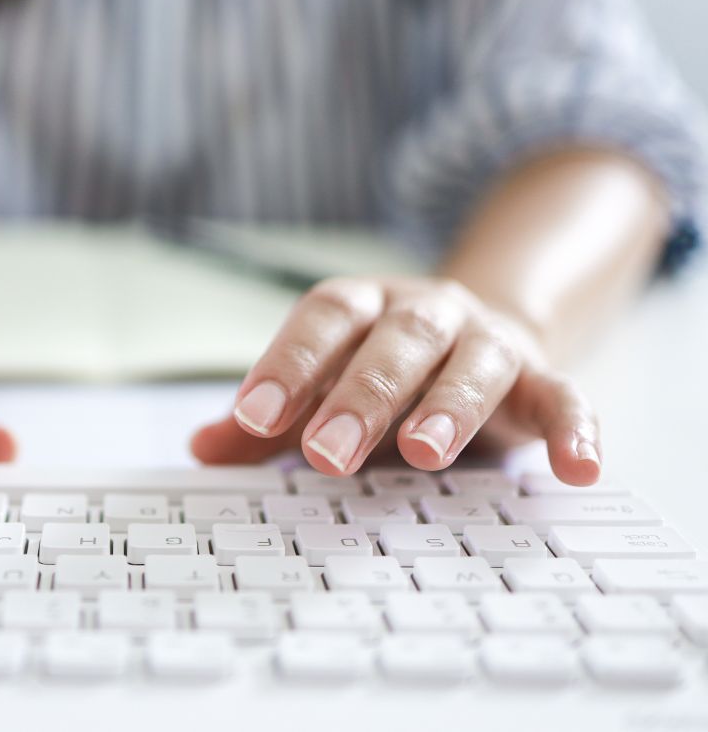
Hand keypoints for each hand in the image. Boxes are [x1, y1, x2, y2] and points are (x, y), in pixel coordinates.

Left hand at [191, 276, 601, 484]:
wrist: (474, 336)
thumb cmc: (382, 372)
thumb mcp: (323, 390)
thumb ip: (270, 421)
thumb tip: (201, 446)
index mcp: (364, 308)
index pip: (323, 319)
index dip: (287, 363)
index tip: (251, 416)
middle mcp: (425, 314)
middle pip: (394, 343)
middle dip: (360, 396)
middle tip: (324, 453)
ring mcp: (486, 343)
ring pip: (473, 364)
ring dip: (448, 406)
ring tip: (422, 453)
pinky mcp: (540, 381)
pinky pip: (566, 399)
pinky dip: (574, 430)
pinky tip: (576, 469)